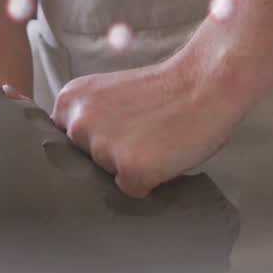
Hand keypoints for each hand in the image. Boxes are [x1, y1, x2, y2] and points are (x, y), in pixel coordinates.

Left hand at [50, 57, 241, 198]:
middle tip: (142, 133)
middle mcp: (78, 124)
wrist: (205, 81)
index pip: (68, 145)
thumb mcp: (105, 96)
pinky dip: (150, 181)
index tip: (120, 128)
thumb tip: (76, 166)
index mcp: (68, 101)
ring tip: (155, 140)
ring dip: (129, 168)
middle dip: (110, 156)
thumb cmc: (162, 91)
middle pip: (85, 164)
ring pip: (108, 178)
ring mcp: (103, 148)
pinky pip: (133, 191)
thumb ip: (87, 122)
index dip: (96, 141)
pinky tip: (164, 154)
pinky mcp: (131, 168)